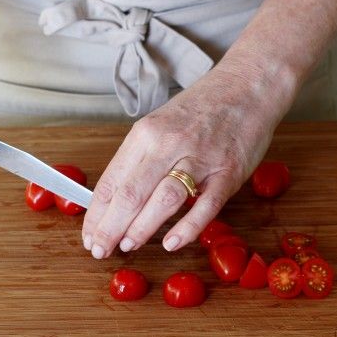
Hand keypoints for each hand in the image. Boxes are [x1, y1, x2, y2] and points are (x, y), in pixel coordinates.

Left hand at [82, 66, 290, 257]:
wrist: (247, 86)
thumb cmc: (200, 109)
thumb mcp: (159, 125)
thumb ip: (139, 160)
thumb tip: (114, 201)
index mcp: (145, 134)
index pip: (112, 181)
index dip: (96, 214)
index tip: (89, 236)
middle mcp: (168, 144)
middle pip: (131, 194)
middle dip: (110, 228)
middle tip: (100, 250)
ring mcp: (201, 159)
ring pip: (164, 200)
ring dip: (141, 228)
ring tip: (128, 247)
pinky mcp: (229, 171)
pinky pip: (206, 205)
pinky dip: (188, 227)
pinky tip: (171, 244)